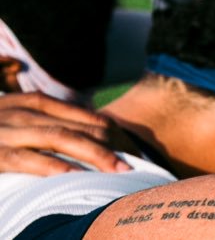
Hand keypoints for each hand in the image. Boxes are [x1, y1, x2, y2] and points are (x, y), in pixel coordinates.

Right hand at [0, 92, 129, 175]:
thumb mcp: (17, 124)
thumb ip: (49, 126)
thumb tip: (93, 142)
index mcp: (34, 104)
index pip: (88, 117)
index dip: (117, 136)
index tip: (135, 156)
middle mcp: (22, 112)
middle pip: (80, 127)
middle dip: (113, 147)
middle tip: (135, 167)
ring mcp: (5, 131)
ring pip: (60, 137)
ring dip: (94, 154)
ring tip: (117, 171)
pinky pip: (27, 159)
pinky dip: (54, 166)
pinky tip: (77, 177)